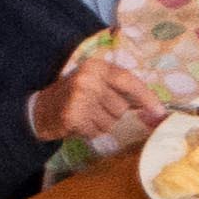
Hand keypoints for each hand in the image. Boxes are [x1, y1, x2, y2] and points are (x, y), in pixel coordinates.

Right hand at [30, 49, 153, 147]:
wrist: (39, 110)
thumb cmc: (75, 95)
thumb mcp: (97, 82)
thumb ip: (122, 89)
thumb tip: (155, 107)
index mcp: (97, 67)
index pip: (128, 81)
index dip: (146, 97)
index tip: (160, 111)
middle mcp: (88, 79)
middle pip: (121, 107)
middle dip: (113, 112)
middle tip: (94, 108)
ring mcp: (79, 98)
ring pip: (111, 121)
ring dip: (101, 123)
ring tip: (85, 115)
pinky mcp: (72, 116)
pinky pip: (97, 131)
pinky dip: (90, 131)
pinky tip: (78, 123)